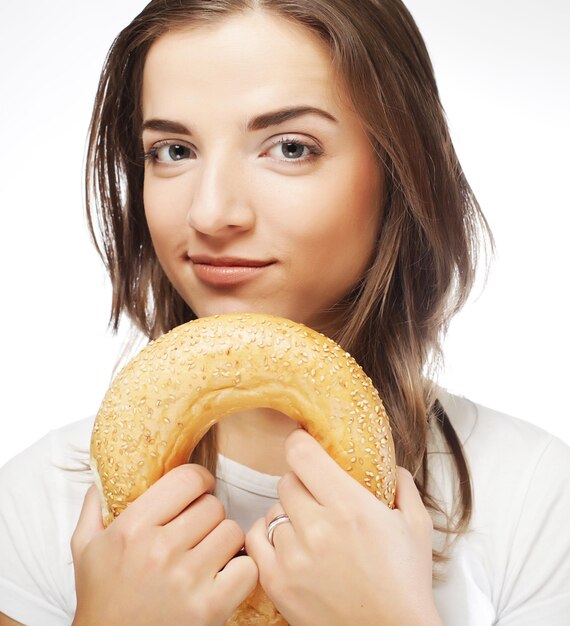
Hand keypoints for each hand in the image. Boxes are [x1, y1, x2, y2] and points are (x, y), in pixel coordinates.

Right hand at [71, 465, 257, 625]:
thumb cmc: (101, 597)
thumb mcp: (85, 548)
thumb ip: (94, 507)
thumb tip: (103, 477)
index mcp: (132, 528)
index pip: (188, 479)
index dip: (199, 480)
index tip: (198, 490)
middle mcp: (160, 550)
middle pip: (213, 506)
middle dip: (208, 514)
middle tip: (197, 530)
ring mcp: (187, 580)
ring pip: (232, 532)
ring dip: (224, 541)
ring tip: (208, 553)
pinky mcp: (209, 608)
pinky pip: (247, 568)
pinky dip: (241, 570)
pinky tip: (222, 576)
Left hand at [246, 430, 441, 625]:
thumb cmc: (405, 584)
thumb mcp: (416, 526)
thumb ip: (403, 486)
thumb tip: (390, 466)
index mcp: (350, 507)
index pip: (302, 454)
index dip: (300, 444)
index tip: (304, 446)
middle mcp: (318, 528)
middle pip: (287, 481)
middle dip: (302, 485)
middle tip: (318, 499)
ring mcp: (294, 557)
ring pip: (272, 510)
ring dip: (288, 514)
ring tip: (309, 530)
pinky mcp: (277, 583)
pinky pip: (255, 539)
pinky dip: (268, 536)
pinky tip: (287, 543)